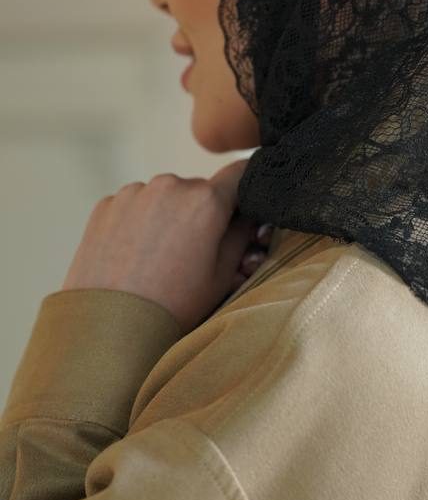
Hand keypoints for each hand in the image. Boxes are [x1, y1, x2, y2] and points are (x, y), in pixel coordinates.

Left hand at [60, 161, 272, 334]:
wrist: (109, 326)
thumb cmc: (171, 305)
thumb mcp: (222, 275)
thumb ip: (241, 235)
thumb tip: (247, 216)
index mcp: (206, 200)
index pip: (240, 172)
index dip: (246, 190)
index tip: (243, 208)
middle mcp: (170, 185)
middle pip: (199, 190)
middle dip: (203, 213)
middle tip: (196, 252)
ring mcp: (134, 193)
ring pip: (165, 197)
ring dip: (169, 216)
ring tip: (160, 258)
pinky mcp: (107, 205)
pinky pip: (134, 206)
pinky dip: (139, 222)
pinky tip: (136, 255)